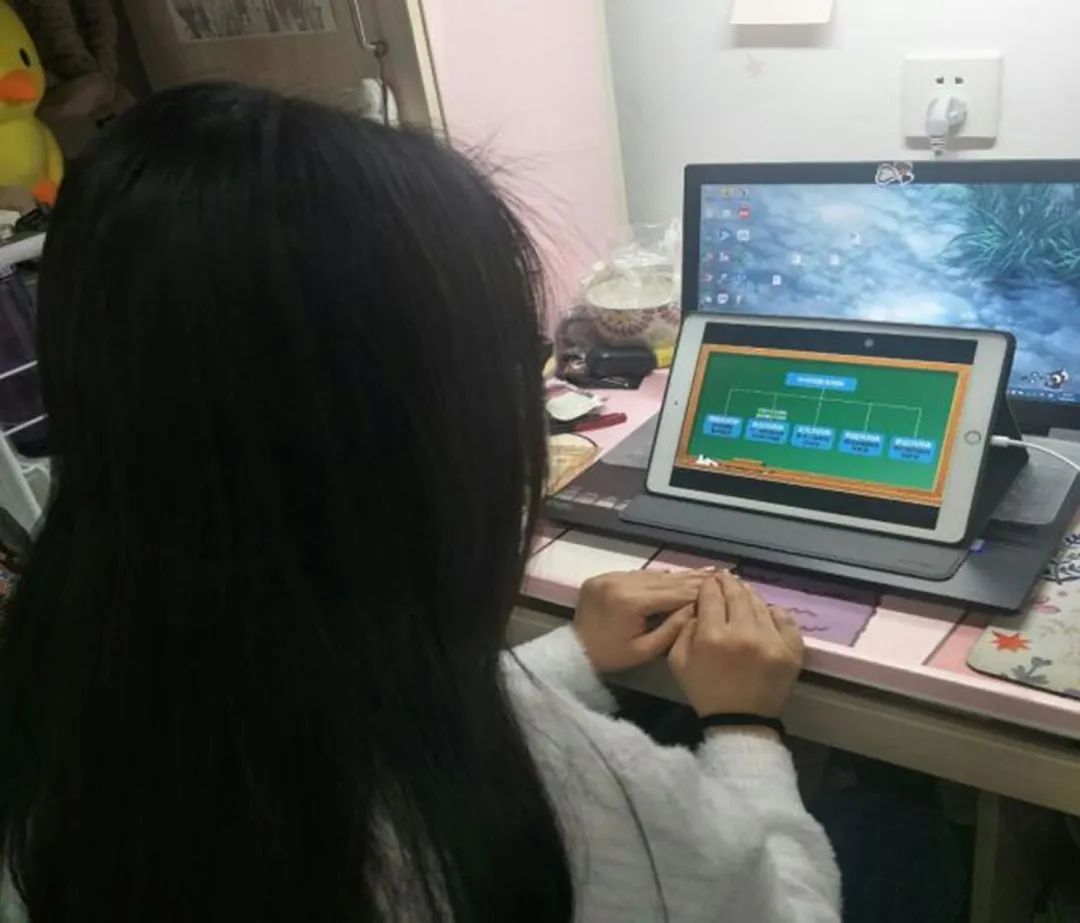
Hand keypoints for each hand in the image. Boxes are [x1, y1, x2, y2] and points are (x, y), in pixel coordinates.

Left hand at [573, 569, 711, 672]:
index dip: (697, 591)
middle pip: (663, 580)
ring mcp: (608, 576)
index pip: (672, 593)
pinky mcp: (602, 576)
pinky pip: (634, 574)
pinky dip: (653, 577)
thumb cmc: (613, 656)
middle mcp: (619, 582)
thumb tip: (697, 607)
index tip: (719, 587)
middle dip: (691, 579)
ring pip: (650, 575)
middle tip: (717, 573)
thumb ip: (672, 629)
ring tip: (700, 573)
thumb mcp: (646, 650)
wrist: (575, 651)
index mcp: (630, 602)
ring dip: (675, 575)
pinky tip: (672, 575)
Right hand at [669, 571, 803, 719]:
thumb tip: (699, 606)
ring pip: (760, 604)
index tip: (710, 582)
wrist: (741, 721)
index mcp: (713, 636)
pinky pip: (785, 619)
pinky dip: (774, 612)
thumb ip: (683, 628)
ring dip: (749, 595)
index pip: (712, 596)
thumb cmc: (706, 691)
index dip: (709, 585)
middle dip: (729, 583)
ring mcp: (772, 641)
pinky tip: (766, 611)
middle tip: (726, 577)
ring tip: (743, 591)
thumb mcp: (677, 661)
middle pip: (737, 594)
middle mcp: (744, 633)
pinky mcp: (792, 650)